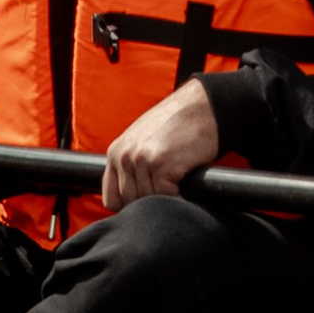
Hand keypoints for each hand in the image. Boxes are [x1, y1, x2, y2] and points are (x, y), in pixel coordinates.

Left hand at [100, 79, 220, 206]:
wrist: (201, 107)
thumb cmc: (177, 126)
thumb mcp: (142, 142)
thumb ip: (131, 166)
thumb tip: (130, 198)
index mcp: (116, 152)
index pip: (112, 199)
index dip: (130, 206)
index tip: (146, 203)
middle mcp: (124, 155)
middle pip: (130, 202)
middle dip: (150, 203)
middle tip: (168, 193)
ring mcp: (141, 159)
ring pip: (148, 202)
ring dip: (165, 200)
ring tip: (178, 186)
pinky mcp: (161, 163)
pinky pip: (166, 197)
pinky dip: (179, 199)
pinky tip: (185, 188)